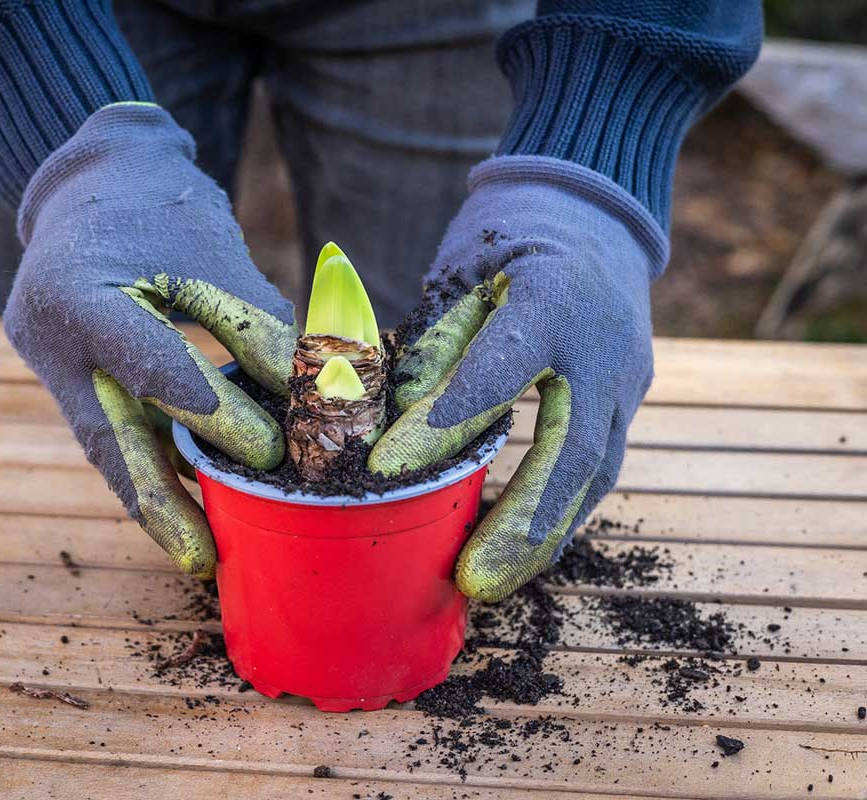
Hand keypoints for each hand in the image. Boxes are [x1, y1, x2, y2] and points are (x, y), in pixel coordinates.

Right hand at [4, 103, 297, 578]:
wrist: (89, 176)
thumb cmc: (159, 203)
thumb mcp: (210, 250)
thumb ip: (253, 323)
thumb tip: (308, 398)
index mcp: (75, 290)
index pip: (149, 364)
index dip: (211, 412)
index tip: (267, 453)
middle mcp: (44, 335)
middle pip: (105, 435)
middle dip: (155, 502)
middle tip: (202, 559)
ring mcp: (46, 360)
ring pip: (104, 443)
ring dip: (152, 496)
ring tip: (197, 548)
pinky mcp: (62, 374)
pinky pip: (110, 427)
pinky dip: (149, 460)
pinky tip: (185, 499)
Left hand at [369, 157, 666, 601]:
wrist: (596, 210)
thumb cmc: (513, 236)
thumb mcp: (465, 270)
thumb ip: (438, 344)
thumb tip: (398, 424)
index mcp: (553, 298)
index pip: (495, 373)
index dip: (441, 426)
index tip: (384, 469)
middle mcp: (604, 348)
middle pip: (572, 453)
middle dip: (521, 524)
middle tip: (473, 580)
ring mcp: (627, 378)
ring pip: (594, 473)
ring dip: (545, 535)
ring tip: (493, 581)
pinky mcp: (627, 397)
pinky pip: (598, 465)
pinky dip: (559, 510)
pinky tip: (521, 547)